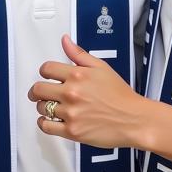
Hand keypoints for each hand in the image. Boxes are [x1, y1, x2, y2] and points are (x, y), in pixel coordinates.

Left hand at [28, 35, 147, 148]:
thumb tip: (65, 40)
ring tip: (51, 107)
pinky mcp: (72, 131)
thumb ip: (79, 54)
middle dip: (37, 91)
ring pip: (41, 108)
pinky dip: (44, 123)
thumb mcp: (101, 67)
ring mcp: (71, 113)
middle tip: (39, 94)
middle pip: (38, 89)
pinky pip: (46, 126)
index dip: (44, 72)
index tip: (46, 76)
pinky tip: (49, 120)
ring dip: (43, 107)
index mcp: (77, 74)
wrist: (134, 119)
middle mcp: (71, 93)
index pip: (46, 69)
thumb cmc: (120, 95)